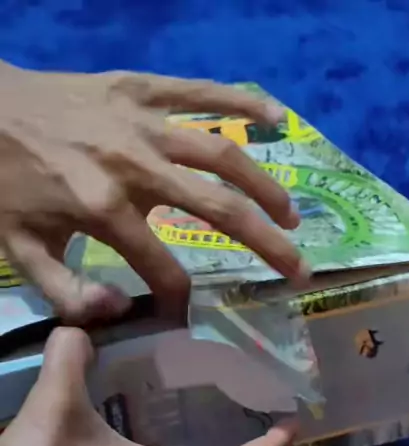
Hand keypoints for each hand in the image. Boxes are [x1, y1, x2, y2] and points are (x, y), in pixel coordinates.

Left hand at [0, 62, 308, 324]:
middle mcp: (136, 165)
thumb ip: (68, 293)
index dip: (179, 299)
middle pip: (218, 209)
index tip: (188, 313)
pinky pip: (201, 92)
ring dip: (265, 186)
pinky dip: (241, 100)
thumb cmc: (4, 186)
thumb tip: (119, 312)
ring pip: (222, 153)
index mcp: (104, 210)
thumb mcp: (20, 252)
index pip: (162, 268)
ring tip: (291, 216)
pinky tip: (277, 116)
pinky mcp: (141, 87)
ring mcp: (143, 122)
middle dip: (264, 245)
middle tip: (297, 270)